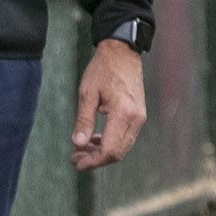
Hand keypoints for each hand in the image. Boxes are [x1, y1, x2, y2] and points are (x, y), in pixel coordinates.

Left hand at [71, 39, 147, 170]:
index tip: (77, 163)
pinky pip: (126, 137)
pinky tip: (95, 139)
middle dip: (96, 159)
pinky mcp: (139, 115)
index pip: (110, 150)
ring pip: (122, 147)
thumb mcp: (87, 93)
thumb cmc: (103, 69)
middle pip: (118, 153)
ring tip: (82, 149)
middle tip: (75, 158)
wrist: (122, 52)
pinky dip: (110, 143)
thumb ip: (83, 120)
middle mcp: (136, 119)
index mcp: (123, 113)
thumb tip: (77, 144)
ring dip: (102, 152)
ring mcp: (140, 118)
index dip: (93, 161)